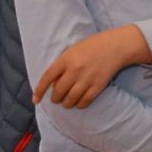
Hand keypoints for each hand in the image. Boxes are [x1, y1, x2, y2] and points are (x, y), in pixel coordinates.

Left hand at [33, 25, 151, 108]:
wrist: (115, 46)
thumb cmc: (92, 46)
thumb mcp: (72, 50)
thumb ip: (62, 64)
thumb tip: (53, 82)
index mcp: (65, 60)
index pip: (47, 78)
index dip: (39, 90)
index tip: (36, 100)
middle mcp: (74, 70)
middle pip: (58, 91)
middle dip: (55, 98)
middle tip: (56, 99)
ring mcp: (87, 79)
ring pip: (71, 99)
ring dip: (66, 104)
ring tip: (66, 103)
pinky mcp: (98, 86)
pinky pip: (85, 101)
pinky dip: (80, 104)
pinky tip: (78, 103)